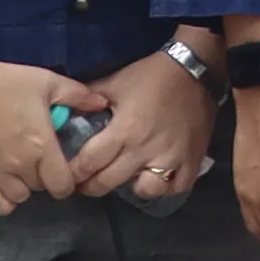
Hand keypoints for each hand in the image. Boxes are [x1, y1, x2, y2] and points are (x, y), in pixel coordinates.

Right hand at [0, 60, 86, 217]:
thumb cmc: (4, 81)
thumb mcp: (47, 82)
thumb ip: (78, 96)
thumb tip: (101, 103)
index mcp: (41, 146)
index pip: (64, 184)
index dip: (69, 180)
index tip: (66, 168)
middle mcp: (19, 165)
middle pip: (42, 189)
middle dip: (46, 178)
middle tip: (43, 161)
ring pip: (19, 197)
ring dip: (25, 187)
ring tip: (23, 169)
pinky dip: (2, 200)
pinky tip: (4, 185)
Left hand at [60, 50, 215, 209]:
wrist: (195, 70)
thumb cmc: (151, 76)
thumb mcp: (114, 82)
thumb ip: (88, 99)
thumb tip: (65, 111)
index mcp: (124, 130)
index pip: (89, 163)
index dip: (74, 173)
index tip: (67, 174)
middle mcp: (146, 149)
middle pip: (109, 181)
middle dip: (91, 186)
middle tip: (86, 183)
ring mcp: (172, 157)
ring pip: (146, 190)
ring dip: (133, 187)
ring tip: (128, 178)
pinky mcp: (192, 159)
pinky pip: (177, 187)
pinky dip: (166, 187)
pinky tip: (157, 178)